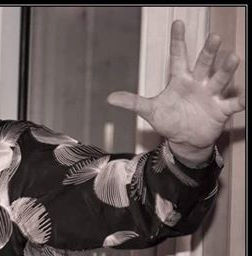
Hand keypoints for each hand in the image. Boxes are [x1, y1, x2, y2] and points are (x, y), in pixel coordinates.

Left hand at [108, 20, 244, 162]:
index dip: (178, 41)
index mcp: (180, 80)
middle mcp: (198, 84)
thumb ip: (132, 102)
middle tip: (214, 37)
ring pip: (220, 79)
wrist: (184, 140)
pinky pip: (232, 103)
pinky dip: (239, 100)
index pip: (178, 57)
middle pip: (203, 65)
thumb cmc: (169, 120)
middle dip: (209, 52)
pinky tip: (245, 96)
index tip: (177, 23)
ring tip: (233, 57)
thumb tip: (109, 98)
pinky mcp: (221, 110)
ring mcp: (211, 95)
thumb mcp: (150, 111)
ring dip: (226, 70)